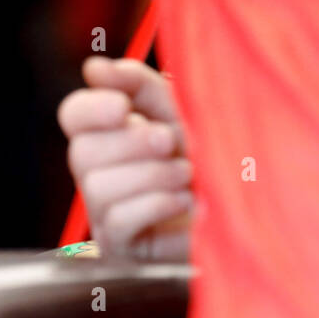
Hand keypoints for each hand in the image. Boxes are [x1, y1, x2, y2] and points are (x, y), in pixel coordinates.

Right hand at [57, 56, 192, 261]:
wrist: (245, 215)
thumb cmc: (211, 161)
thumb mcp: (181, 113)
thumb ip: (140, 86)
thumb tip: (93, 68)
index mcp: (111, 137)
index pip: (73, 115)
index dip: (91, 109)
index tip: (122, 107)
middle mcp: (100, 176)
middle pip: (81, 152)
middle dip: (130, 143)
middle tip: (169, 142)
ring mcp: (105, 215)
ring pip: (97, 187)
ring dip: (150, 174)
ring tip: (187, 175)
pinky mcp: (121, 248)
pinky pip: (118, 220)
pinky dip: (156, 204)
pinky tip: (187, 201)